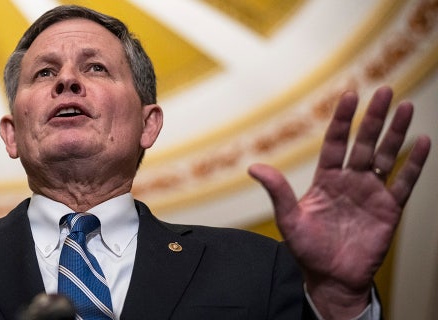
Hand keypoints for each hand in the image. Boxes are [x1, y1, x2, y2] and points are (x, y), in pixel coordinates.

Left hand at [248, 86, 430, 318]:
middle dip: (373, 118)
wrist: (332, 278)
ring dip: (396, 133)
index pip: (335, 142)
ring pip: (386, 156)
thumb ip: (278, 192)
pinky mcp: (389, 209)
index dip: (342, 120)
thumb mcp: (289, 219)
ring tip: (405, 107)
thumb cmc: (308, 250)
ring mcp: (371, 193)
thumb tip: (253, 167)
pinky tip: (422, 142)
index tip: (349, 95)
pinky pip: (404, 182)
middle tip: (383, 91)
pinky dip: (414, 163)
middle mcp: (350, 180)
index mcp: (326, 179)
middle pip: (364, 143)